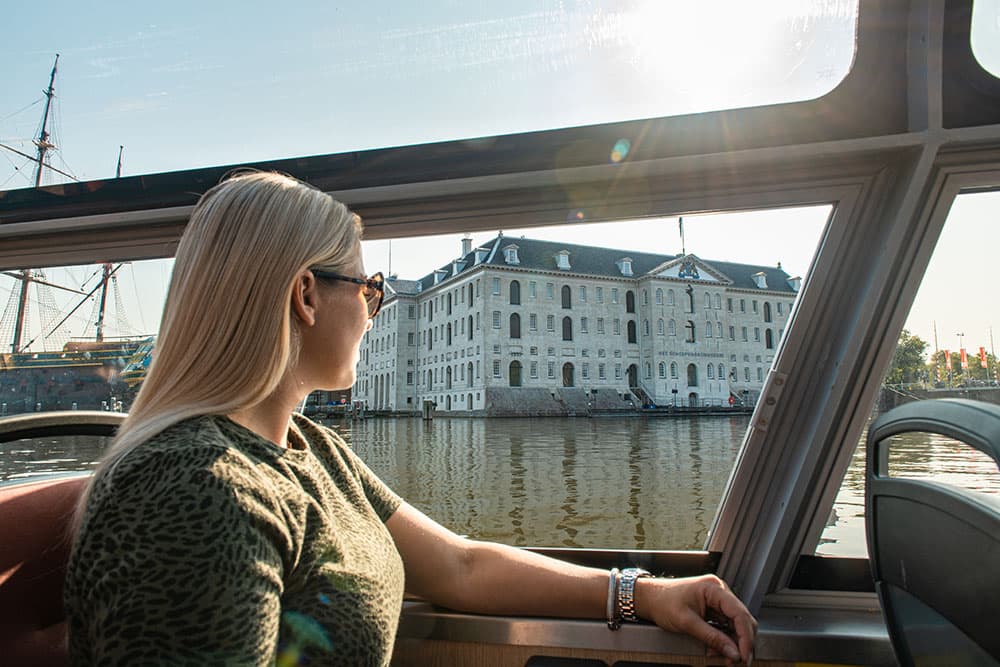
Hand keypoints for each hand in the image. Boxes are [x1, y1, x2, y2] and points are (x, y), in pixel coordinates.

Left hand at [634, 574, 755, 665]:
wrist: (649, 597)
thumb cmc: (663, 601)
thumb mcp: (686, 622)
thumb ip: (711, 637)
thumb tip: (732, 652)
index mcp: (714, 588)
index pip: (740, 613)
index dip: (746, 637)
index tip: (744, 655)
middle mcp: (719, 592)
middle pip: (742, 620)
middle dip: (741, 642)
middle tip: (737, 661)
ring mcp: (717, 600)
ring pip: (736, 625)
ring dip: (732, 643)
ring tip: (724, 657)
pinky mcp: (714, 609)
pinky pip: (726, 626)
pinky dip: (724, 640)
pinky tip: (717, 649)